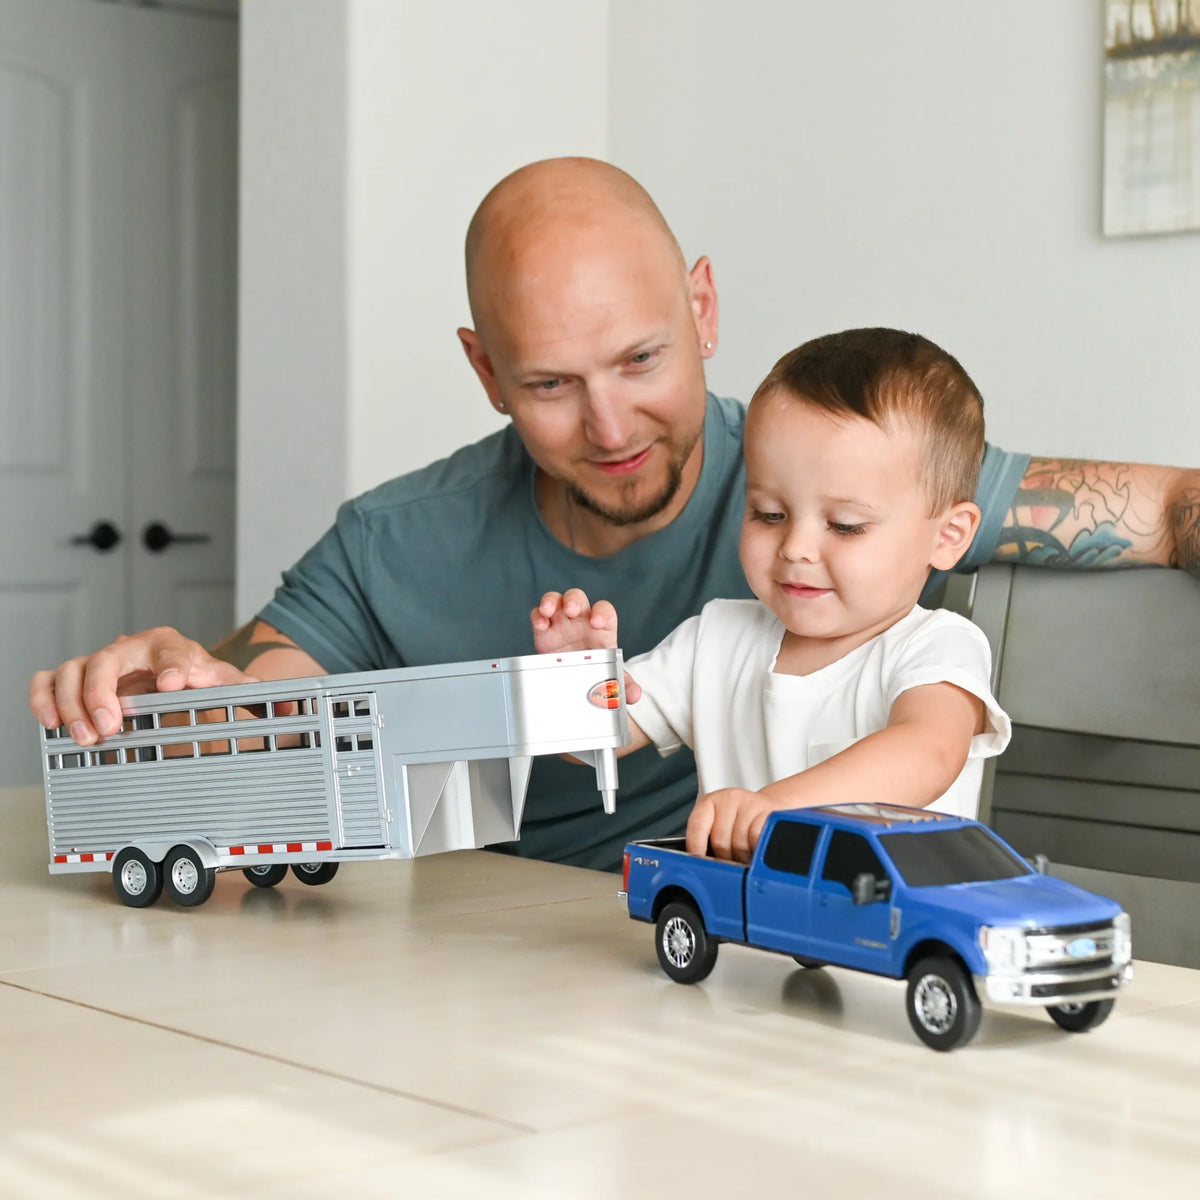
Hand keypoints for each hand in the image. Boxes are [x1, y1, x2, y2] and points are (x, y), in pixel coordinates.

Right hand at [29, 627, 253, 745]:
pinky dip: (45, 697)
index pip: (174, 652)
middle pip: (109, 659)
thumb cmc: (195, 676)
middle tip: (113, 726)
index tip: (175, 686)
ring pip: (74, 669)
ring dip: (74, 703)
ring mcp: (100, 662)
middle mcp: (132, 650)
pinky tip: (52, 723)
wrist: (171, 669)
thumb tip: (292, 707)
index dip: (174, 667)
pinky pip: (48, 678)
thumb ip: (250, 693)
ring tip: (89, 736)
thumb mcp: (223, 682)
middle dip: (107, 691)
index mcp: (173, 647)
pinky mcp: (75, 677)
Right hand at [530, 589, 640, 702]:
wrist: (576, 679)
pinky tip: (540, 625)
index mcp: (600, 629)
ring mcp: (561, 622)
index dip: (601, 613)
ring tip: (548, 611)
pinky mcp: (545, 630)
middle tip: (572, 611)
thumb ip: (624, 685)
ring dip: (552, 601)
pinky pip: (539, 615)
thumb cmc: (597, 671)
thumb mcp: (611, 679)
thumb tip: (634, 694)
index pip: (604, 611)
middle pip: (577, 598)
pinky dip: (537, 616)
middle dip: (574, 600)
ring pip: (556, 600)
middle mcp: (581, 620)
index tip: (596, 622)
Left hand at [687, 787, 776, 862]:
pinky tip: (755, 850)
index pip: (697, 825)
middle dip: (725, 858)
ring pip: (739, 844)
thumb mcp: (717, 826)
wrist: (766, 808)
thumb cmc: (738, 822)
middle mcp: (728, 799)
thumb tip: (700, 867)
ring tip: (745, 855)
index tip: (700, 864)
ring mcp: (749, 804)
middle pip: (720, 841)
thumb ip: (705, 842)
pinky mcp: (768, 812)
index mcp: (709, 802)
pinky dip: (756, 850)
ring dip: (742, 858)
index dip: (697, 848)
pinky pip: (757, 839)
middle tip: (730, 860)